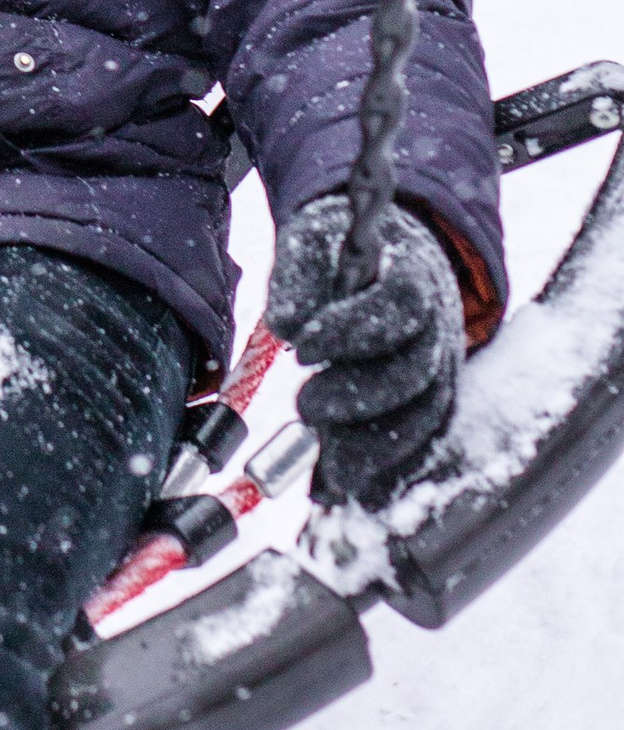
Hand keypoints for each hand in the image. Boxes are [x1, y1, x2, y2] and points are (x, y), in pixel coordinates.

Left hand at [267, 192, 464, 506]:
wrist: (386, 258)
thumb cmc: (340, 251)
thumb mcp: (311, 242)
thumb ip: (298, 277)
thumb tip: (287, 326)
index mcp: (414, 275)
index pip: (399, 304)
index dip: (353, 329)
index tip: (301, 347)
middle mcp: (440, 326)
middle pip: (416, 371)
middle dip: (359, 397)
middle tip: (304, 407)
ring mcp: (441, 369)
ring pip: (424, 417)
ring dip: (375, 449)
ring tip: (324, 470)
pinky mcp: (429, 403)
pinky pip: (418, 442)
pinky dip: (384, 470)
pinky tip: (340, 487)